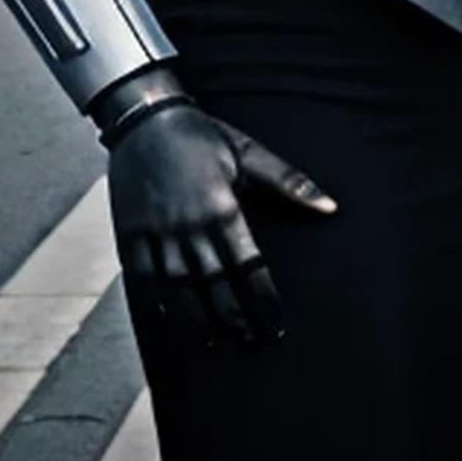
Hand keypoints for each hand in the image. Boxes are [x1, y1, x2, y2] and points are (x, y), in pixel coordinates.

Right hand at [108, 101, 335, 344]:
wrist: (146, 120)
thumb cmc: (203, 137)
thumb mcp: (250, 154)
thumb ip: (290, 184)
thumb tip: (331, 207)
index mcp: (222, 209)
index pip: (248, 268)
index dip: (263, 300)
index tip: (276, 325)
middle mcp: (188, 228)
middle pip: (214, 287)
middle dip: (234, 318)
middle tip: (251, 339)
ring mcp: (155, 235)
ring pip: (179, 291)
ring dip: (199, 320)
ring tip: (219, 340)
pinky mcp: (130, 236)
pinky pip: (142, 281)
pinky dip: (158, 305)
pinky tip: (172, 322)